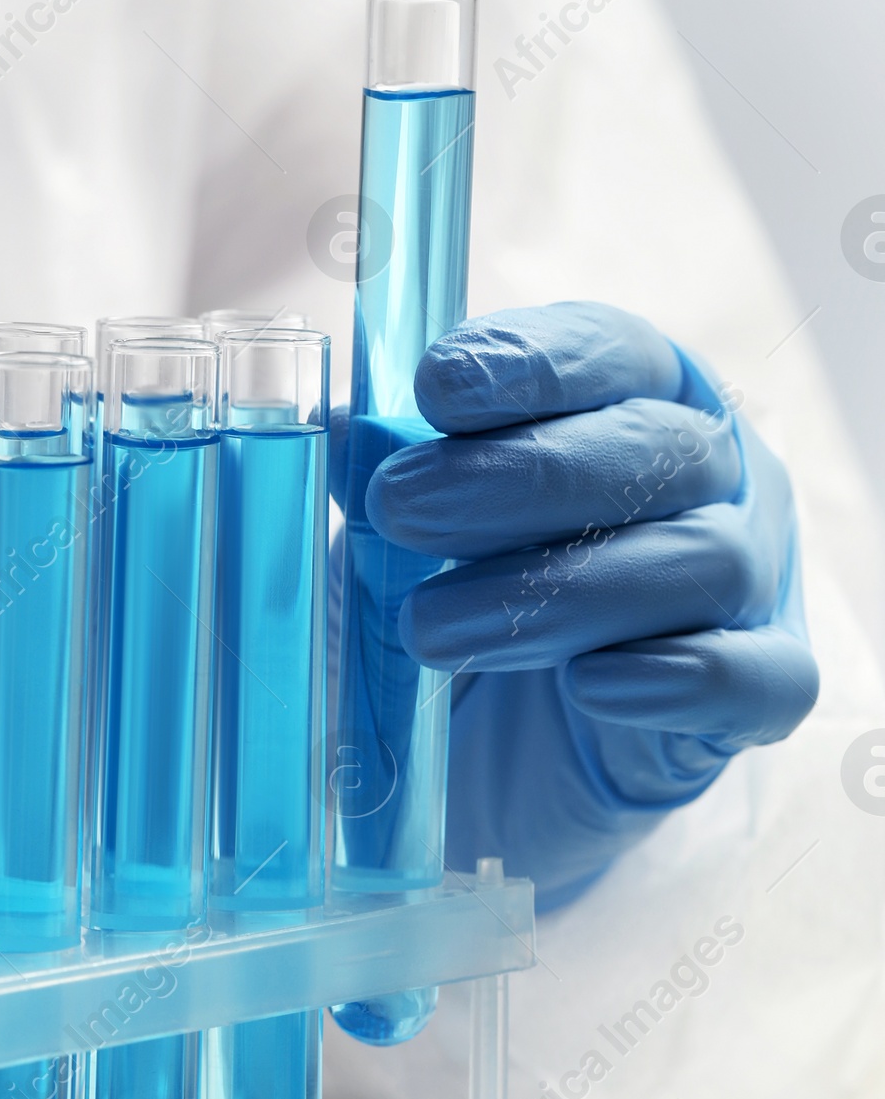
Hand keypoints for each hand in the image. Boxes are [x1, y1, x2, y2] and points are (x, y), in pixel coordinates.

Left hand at [355, 301, 817, 908]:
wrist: (516, 748)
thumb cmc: (473, 589)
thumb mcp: (414, 519)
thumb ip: (386, 463)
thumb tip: (341, 432)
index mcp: (641, 399)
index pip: (613, 351)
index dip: (532, 364)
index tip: (437, 389)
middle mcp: (717, 475)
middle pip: (655, 449)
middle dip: (519, 476)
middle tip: (400, 510)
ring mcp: (751, 583)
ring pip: (699, 561)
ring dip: (558, 591)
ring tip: (433, 627)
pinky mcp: (758, 694)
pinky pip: (757, 678)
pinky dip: (678, 678)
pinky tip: (591, 684)